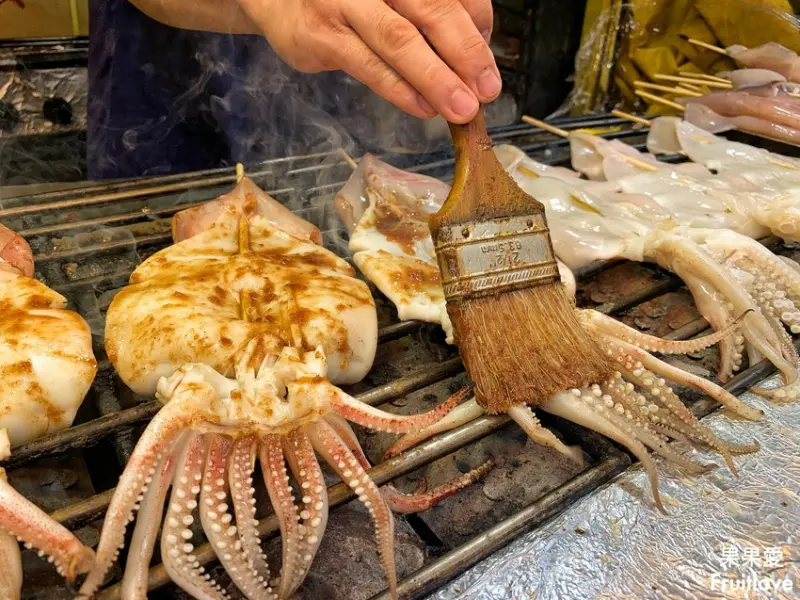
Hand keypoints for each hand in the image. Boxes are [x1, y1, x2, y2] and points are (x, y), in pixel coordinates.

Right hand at [236, 0, 499, 122]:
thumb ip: (428, 12)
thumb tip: (476, 46)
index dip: (479, 24)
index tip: (487, 61)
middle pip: (433, 11)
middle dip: (467, 54)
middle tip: (488, 89)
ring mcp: (346, 4)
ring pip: (401, 41)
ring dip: (438, 79)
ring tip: (462, 108)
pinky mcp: (324, 37)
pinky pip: (370, 67)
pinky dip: (401, 90)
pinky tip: (424, 107)